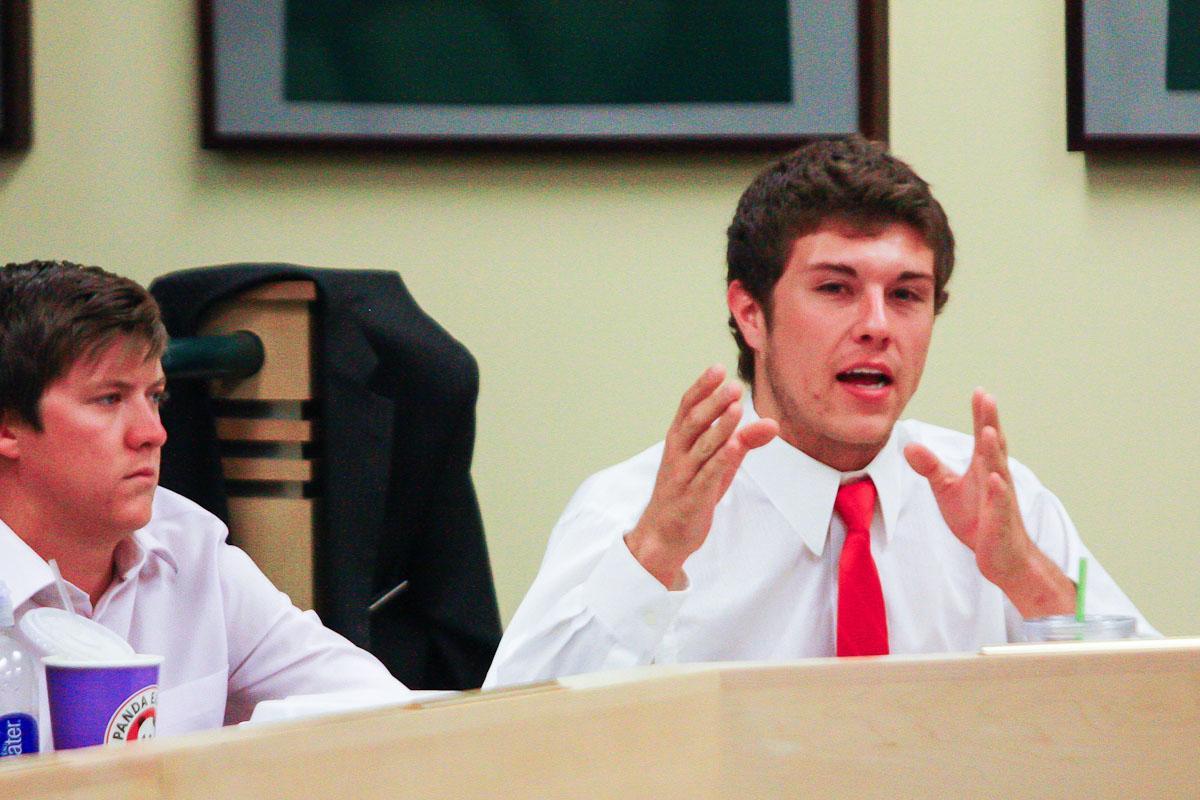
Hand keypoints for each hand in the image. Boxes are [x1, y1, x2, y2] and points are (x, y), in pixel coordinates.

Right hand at [625, 365, 777, 588]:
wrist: (663, 536)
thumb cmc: (690, 494)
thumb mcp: (718, 465)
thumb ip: (742, 442)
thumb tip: (770, 424)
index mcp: (678, 442)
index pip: (687, 408)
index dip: (702, 388)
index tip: (718, 369)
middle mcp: (677, 456)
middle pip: (693, 423)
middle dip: (713, 403)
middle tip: (733, 385)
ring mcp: (683, 477)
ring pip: (701, 448)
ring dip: (719, 427)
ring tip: (736, 408)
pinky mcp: (693, 499)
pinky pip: (707, 476)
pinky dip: (720, 460)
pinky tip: (734, 445)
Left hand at [903, 389, 1073, 615]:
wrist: (1001, 556)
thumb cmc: (978, 519)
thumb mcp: (947, 489)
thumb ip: (931, 467)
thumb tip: (908, 445)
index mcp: (984, 469)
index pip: (982, 437)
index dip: (981, 415)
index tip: (979, 391)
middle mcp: (996, 478)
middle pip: (993, 446)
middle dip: (990, 422)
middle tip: (987, 397)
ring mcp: (1000, 499)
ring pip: (998, 471)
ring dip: (993, 451)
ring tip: (987, 430)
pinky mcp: (1000, 521)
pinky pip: (1000, 505)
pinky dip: (998, 492)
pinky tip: (995, 479)